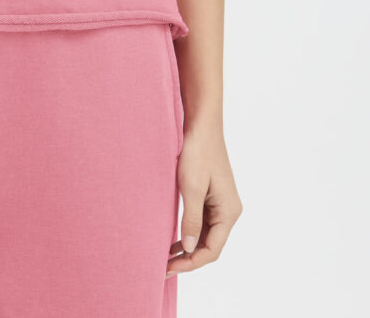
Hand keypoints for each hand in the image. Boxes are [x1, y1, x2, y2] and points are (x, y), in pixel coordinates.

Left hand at [166, 122, 242, 278]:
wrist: (202, 125)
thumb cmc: (197, 153)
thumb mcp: (190, 188)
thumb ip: (190, 220)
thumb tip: (189, 248)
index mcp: (228, 212)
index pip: (212, 250)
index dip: (191, 263)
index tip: (169, 267)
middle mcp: (229, 211)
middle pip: (210, 245)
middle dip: (189, 258)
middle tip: (163, 266)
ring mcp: (222, 204)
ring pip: (206, 235)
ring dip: (188, 247)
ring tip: (166, 257)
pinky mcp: (213, 196)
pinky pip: (203, 222)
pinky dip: (189, 233)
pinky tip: (173, 239)